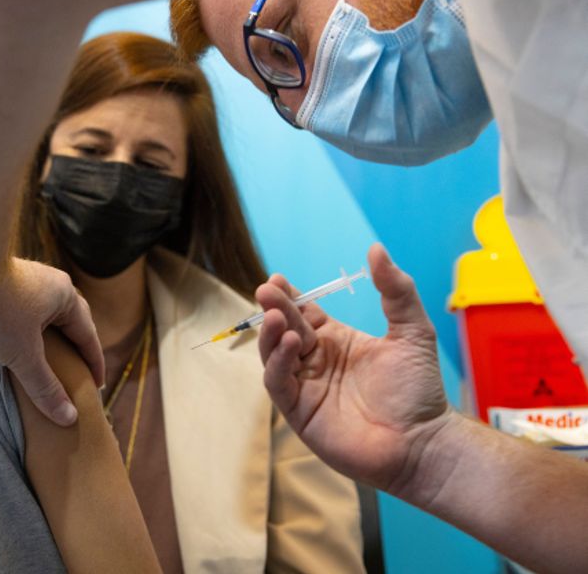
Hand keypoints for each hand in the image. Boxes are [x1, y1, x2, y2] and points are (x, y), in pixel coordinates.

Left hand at [0, 257, 103, 425]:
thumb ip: (45, 387)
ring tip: (42, 369)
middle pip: (66, 324)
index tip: (97, 387)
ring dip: (42, 344)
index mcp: (64, 296)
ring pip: (38, 321)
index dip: (93, 363)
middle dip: (70, 351)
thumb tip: (69, 418)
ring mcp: (20, 286)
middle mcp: (47, 286)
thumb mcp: (22, 354)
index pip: (87, 335)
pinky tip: (10, 354)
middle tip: (74, 378)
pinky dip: (19, 338)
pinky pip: (16, 320)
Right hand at [255, 243, 452, 492]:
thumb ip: (396, 290)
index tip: (278, 279)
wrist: (423, 441)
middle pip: (284, 328)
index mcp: (335, 342)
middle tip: (266, 290)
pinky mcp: (299, 412)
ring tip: (275, 316)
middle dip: (274, 308)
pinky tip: (290, 344)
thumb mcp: (412, 330)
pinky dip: (278, 362)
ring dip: (271, 334)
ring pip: (274, 354)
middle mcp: (315, 362)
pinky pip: (278, 383)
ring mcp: (305, 388)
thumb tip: (375, 249)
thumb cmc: (419, 390)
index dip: (289, 297)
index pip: (302, 313)